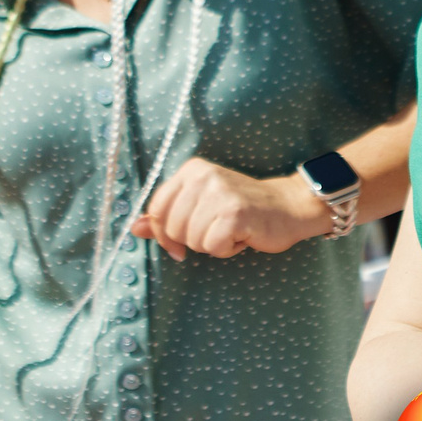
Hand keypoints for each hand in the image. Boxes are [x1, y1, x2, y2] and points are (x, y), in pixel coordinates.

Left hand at [130, 159, 325, 259]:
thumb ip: (166, 216)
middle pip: (173, 228)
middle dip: (192, 239)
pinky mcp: (235, 213)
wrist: (287, 207)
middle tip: (217, 229)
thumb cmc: (241, 209)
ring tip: (231, 230)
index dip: (164, 233)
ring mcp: (220, 193)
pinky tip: (242, 237)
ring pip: (192, 240)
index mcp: (191, 170)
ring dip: (212, 244)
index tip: (178, 243)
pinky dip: (227, 250)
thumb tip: (135, 229)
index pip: (157, 209)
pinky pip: (213, 247)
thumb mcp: (200, 205)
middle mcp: (204, 176)